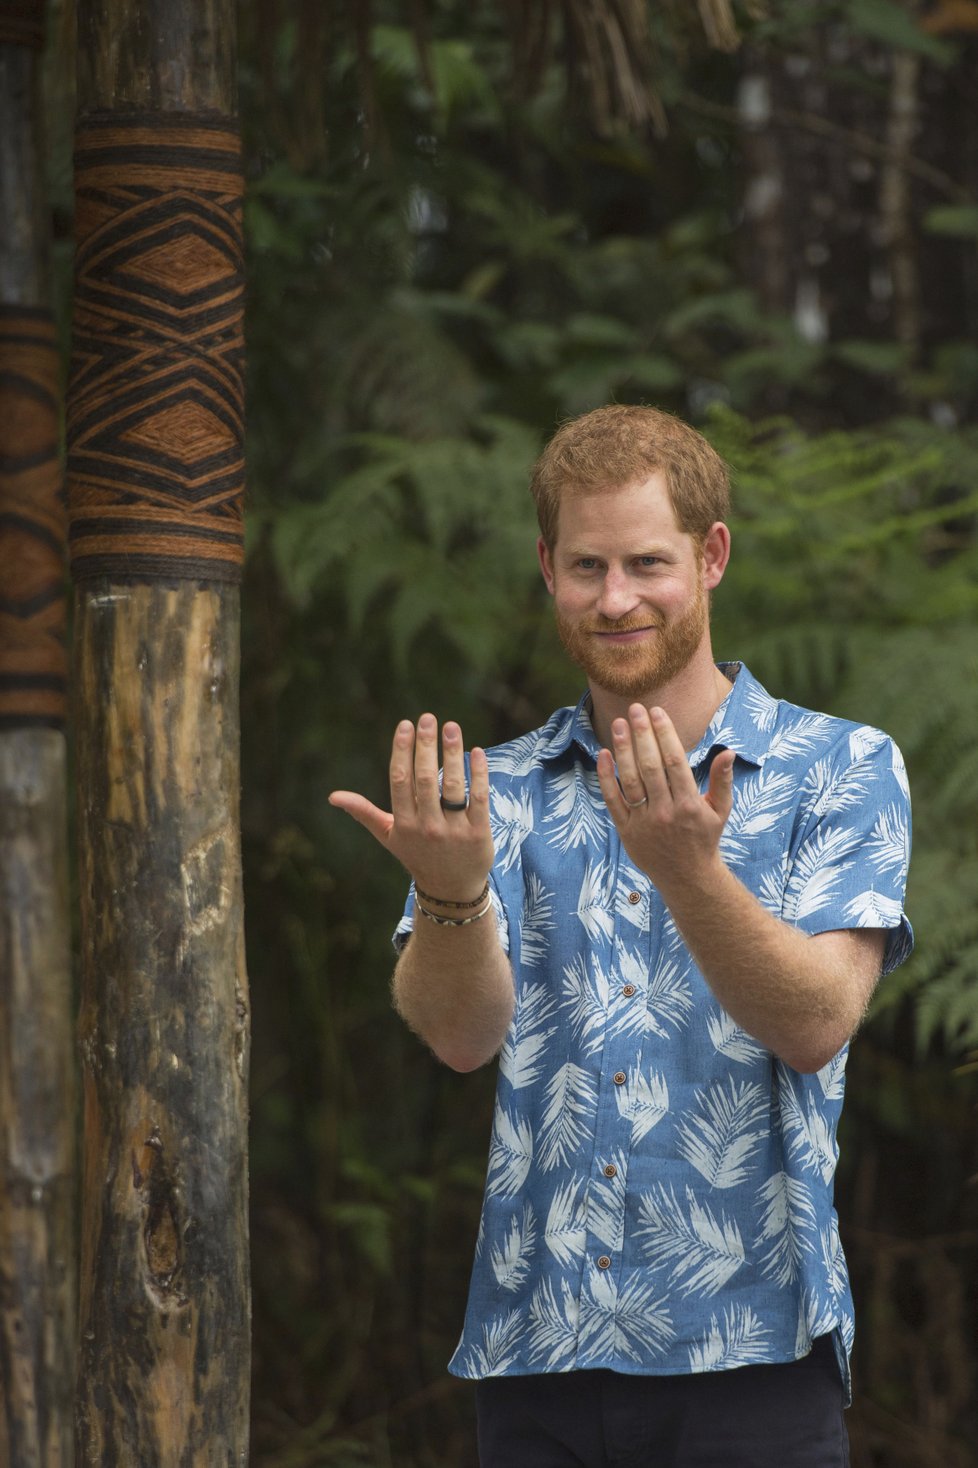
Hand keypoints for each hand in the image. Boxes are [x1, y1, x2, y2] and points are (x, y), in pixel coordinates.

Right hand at [329, 714, 493, 900]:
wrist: (450, 889)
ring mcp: (453, 831)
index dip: (402, 751)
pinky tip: (476, 751)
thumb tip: (333, 796)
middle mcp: (426, 827)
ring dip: (452, 753)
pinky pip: (478, 798)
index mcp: (402, 823)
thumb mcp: (388, 836)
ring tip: (452, 727)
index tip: (406, 725)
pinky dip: (478, 774)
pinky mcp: (478, 834)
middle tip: (428, 718)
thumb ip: (364, 813)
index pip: (399, 780)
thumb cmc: (417, 855)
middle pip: (425, 779)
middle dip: (426, 746)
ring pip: (452, 786)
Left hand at [595, 704, 734, 895]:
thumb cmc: (704, 837)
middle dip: (642, 734)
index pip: (675, 762)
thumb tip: (728, 751)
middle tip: (635, 707)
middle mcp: (665, 812)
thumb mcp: (721, 810)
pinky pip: (612, 800)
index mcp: (690, 804)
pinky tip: (604, 753)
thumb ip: (723, 780)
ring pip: (630, 780)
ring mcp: (643, 822)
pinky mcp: (626, 830)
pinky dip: (606, 777)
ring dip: (623, 749)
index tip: (657, 712)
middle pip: (650, 766)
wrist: (687, 877)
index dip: (665, 734)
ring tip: (619, 723)